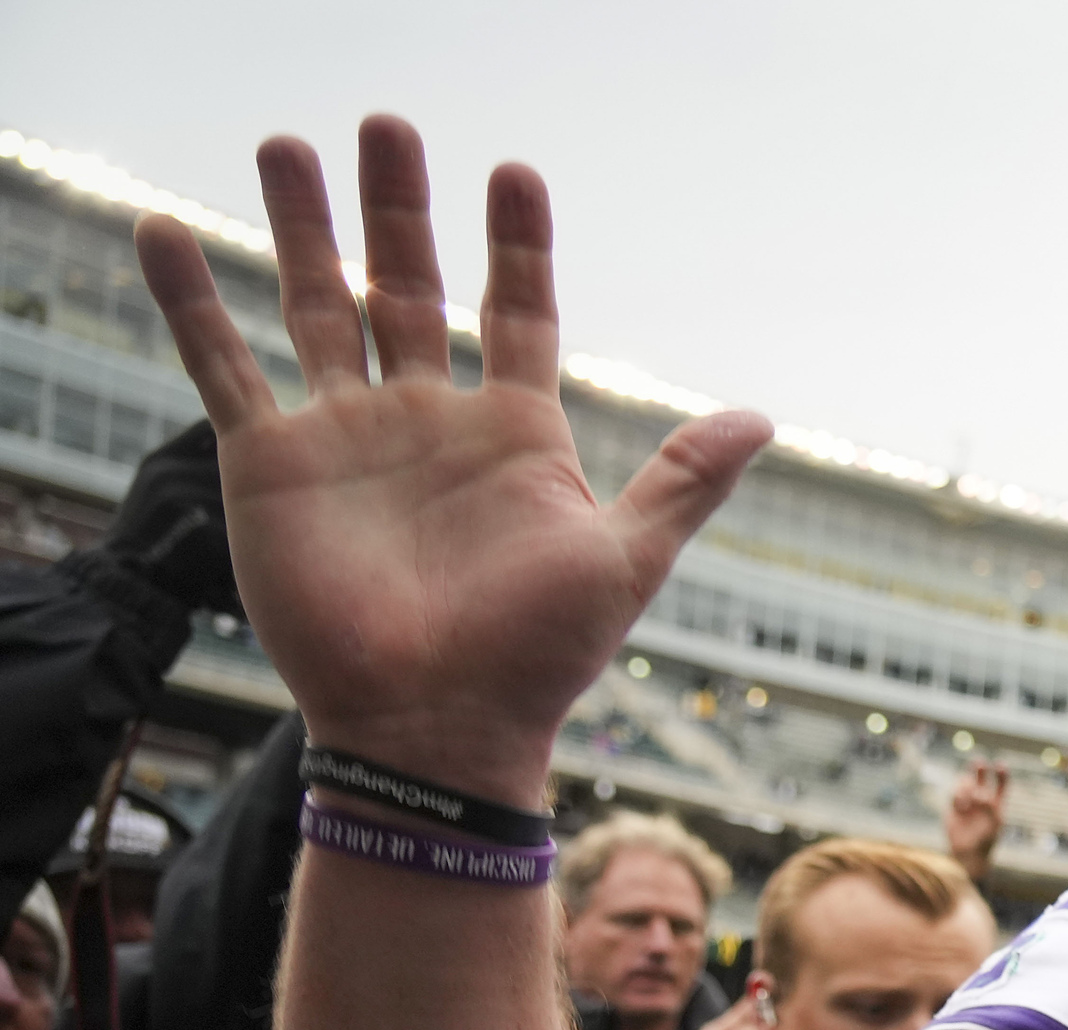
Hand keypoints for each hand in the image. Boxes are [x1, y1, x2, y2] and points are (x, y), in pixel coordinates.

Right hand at [131, 119, 770, 808]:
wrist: (437, 727)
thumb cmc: (536, 657)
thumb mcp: (625, 560)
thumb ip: (684, 481)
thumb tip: (761, 418)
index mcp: (514, 434)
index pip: (515, 312)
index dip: (516, 245)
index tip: (514, 171)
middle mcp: (427, 421)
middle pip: (409, 285)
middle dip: (397, 209)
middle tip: (388, 124)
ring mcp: (347, 435)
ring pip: (316, 303)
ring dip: (299, 226)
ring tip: (286, 143)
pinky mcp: (272, 464)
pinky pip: (224, 364)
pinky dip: (191, 302)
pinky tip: (164, 233)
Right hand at [943, 761, 1007, 883]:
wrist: (968, 853)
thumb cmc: (985, 841)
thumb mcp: (993, 824)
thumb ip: (989, 807)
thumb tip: (980, 793)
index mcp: (996, 805)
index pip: (1001, 785)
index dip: (1002, 774)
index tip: (1001, 765)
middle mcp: (982, 801)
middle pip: (981, 779)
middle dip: (980, 770)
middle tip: (979, 762)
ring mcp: (968, 803)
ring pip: (966, 783)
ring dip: (966, 787)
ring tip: (968, 801)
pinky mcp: (955, 807)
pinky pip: (955, 794)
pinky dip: (958, 796)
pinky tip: (962, 806)